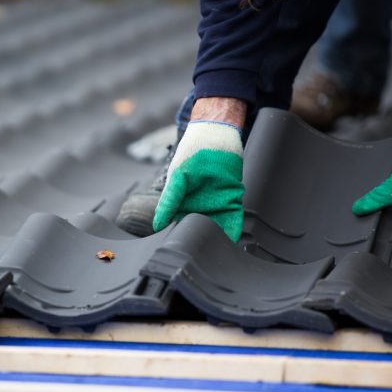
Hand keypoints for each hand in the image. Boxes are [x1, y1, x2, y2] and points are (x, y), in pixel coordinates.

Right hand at [152, 97, 245, 241]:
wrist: (216, 134)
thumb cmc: (191, 152)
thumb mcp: (178, 175)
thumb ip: (169, 199)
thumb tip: (157, 224)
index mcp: (181, 203)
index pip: (178, 226)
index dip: (180, 240)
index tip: (180, 254)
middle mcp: (197, 206)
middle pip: (199, 231)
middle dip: (201, 245)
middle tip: (202, 258)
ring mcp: (216, 203)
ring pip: (217, 228)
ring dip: (218, 240)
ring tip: (218, 255)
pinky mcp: (232, 198)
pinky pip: (234, 219)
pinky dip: (233, 231)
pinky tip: (232, 241)